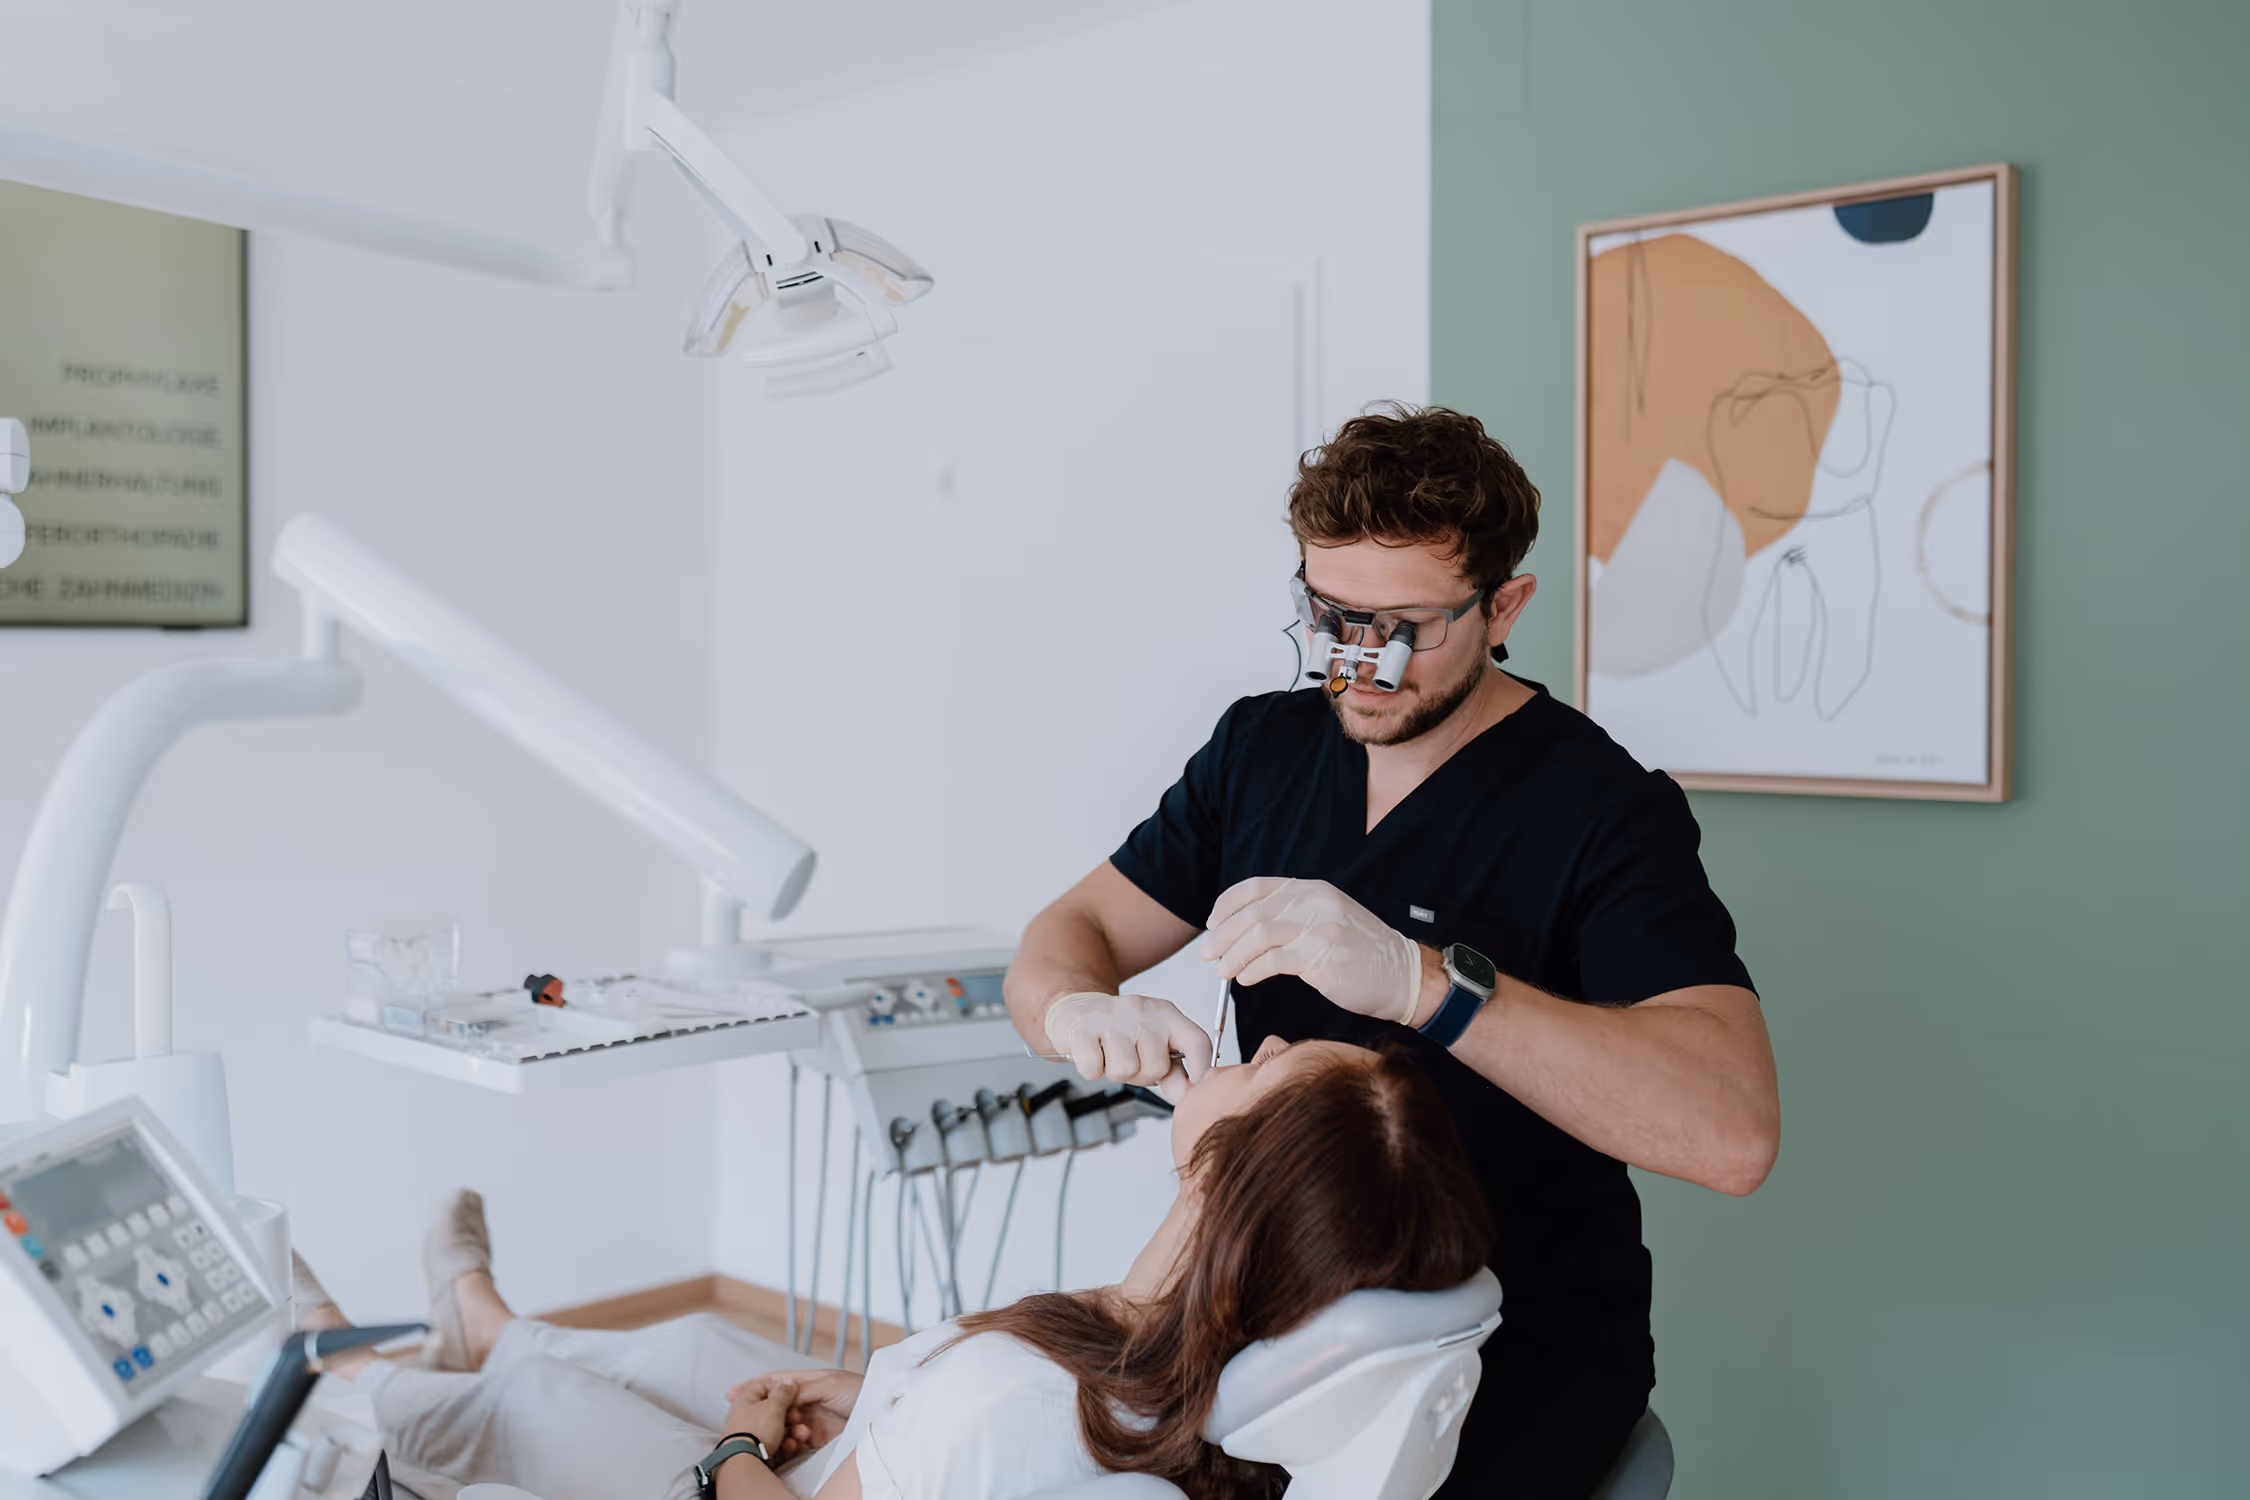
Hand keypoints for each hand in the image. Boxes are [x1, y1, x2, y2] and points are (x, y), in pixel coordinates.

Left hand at [719, 1374, 796, 1464]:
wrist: (745, 1463)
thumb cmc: (754, 1432)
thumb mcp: (774, 1406)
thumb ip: (783, 1392)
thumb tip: (788, 1383)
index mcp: (745, 1401)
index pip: (762, 1385)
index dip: (778, 1387)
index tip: (791, 1392)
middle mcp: (744, 1417)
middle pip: (771, 1410)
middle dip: (789, 1413)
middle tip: (796, 1416)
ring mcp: (748, 1436)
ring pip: (774, 1428)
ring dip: (790, 1430)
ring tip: (799, 1433)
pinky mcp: (754, 1452)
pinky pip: (773, 1445)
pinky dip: (784, 1445)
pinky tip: (790, 1445)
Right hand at [728, 1368, 862, 1459]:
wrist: (882, 1413)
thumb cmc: (861, 1391)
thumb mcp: (830, 1384)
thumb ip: (803, 1389)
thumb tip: (778, 1393)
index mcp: (810, 1381)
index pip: (777, 1382)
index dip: (755, 1387)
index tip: (733, 1394)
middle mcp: (808, 1400)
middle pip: (778, 1406)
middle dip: (767, 1414)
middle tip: (759, 1421)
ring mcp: (812, 1420)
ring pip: (785, 1426)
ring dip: (782, 1430)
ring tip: (790, 1431)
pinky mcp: (818, 1438)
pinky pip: (796, 1442)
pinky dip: (791, 1444)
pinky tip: (792, 1445)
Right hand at [1043, 991, 1213, 1100]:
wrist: (1076, 1009)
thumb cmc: (1120, 1032)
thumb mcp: (1153, 1044)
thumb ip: (1174, 1071)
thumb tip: (1185, 1094)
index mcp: (1166, 1014)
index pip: (1197, 1041)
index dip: (1202, 1069)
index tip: (1198, 1091)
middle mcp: (1142, 1011)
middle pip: (1157, 1067)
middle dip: (1142, 1076)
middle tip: (1130, 1061)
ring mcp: (1111, 1017)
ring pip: (1125, 1070)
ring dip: (1116, 1073)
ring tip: (1110, 1056)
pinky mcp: (1083, 1028)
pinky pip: (1094, 1069)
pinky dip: (1092, 1070)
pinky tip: (1093, 1054)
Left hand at [1199, 877, 1421, 1023]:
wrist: (1403, 975)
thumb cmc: (1362, 955)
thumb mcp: (1325, 920)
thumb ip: (1291, 917)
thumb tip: (1244, 930)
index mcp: (1312, 890)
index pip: (1257, 888)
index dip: (1227, 905)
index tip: (1212, 923)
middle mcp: (1315, 902)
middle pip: (1252, 913)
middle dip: (1222, 936)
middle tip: (1207, 954)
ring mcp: (1320, 927)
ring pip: (1258, 935)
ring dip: (1233, 955)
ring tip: (1222, 971)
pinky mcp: (1322, 955)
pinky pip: (1274, 960)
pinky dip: (1253, 970)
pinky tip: (1246, 979)